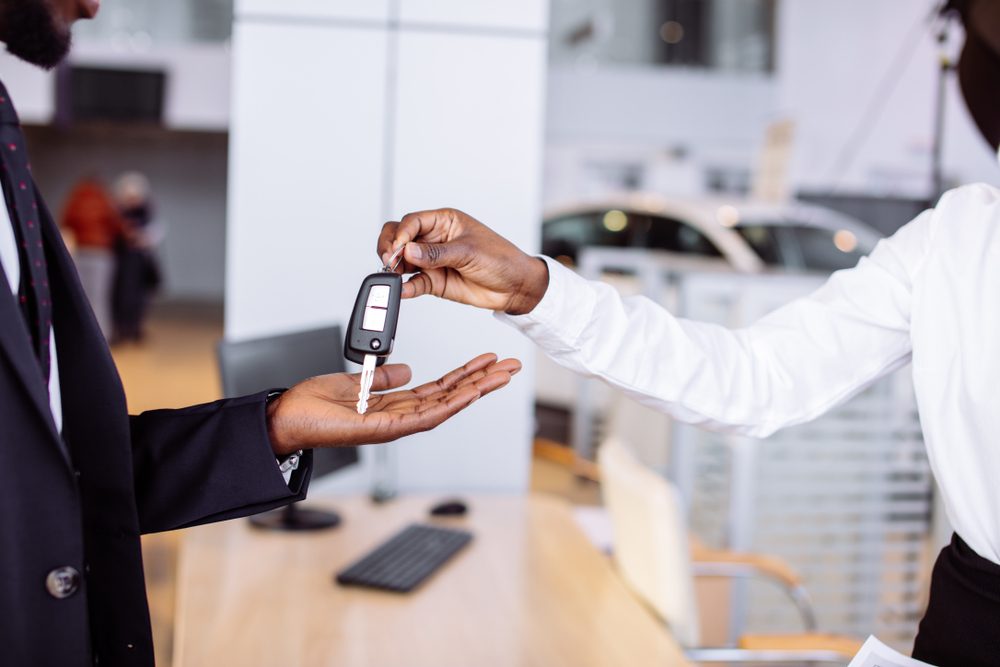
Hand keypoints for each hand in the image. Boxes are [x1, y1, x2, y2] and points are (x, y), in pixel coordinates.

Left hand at [266, 353, 520, 455]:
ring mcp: (394, 427)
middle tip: (509, 367)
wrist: (283, 420)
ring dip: (475, 391)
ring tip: (500, 376)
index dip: (464, 376)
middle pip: (449, 397)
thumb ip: (381, 377)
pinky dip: (449, 405)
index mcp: (392, 406)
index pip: (437, 389)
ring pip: (445, 408)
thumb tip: (405, 370)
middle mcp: (398, 418)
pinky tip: (469, 394)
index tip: (486, 361)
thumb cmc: (310, 406)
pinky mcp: (383, 430)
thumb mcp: (352, 381)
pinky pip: (423, 417)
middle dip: (481, 382)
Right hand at [377, 208, 548, 314]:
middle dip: (390, 247)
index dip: (401, 234)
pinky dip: (405, 287)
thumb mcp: (469, 251)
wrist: (515, 287)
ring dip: (394, 267)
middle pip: (399, 237)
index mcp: (444, 221)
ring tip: (395, 275)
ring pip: (402, 260)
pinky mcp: (434, 281)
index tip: (398, 248)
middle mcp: (434, 239)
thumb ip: (436, 253)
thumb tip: (408, 250)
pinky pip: (413, 282)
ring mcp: (432, 261)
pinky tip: (403, 289)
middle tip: (390, 261)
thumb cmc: (500, 259)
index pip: (412, 221)